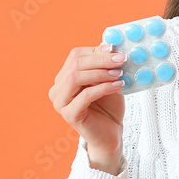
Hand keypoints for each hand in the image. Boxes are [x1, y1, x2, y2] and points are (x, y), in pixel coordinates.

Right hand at [48, 43, 127, 170]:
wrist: (111, 133)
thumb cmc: (109, 105)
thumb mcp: (109, 80)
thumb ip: (105, 64)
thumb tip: (109, 44)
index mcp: (64, 77)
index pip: (75, 55)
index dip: (96, 51)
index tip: (116, 50)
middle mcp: (57, 89)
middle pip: (75, 65)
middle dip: (101, 60)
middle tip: (122, 60)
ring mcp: (60, 103)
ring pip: (75, 78)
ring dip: (100, 73)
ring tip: (119, 74)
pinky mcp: (69, 115)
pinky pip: (84, 95)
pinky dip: (103, 88)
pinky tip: (118, 86)